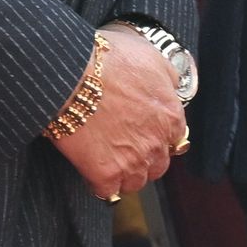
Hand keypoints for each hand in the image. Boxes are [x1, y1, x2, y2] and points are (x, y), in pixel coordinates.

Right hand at [47, 25, 187, 199]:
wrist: (72, 75)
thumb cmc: (108, 59)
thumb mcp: (150, 56)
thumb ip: (167, 75)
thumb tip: (171, 84)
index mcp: (171, 116)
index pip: (174, 140)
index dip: (157, 137)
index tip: (143, 134)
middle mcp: (156, 142)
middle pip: (158, 165)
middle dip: (144, 159)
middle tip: (124, 148)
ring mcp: (132, 161)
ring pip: (135, 182)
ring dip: (124, 175)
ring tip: (108, 161)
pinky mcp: (105, 174)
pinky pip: (108, 191)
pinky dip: (100, 184)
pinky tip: (92, 171)